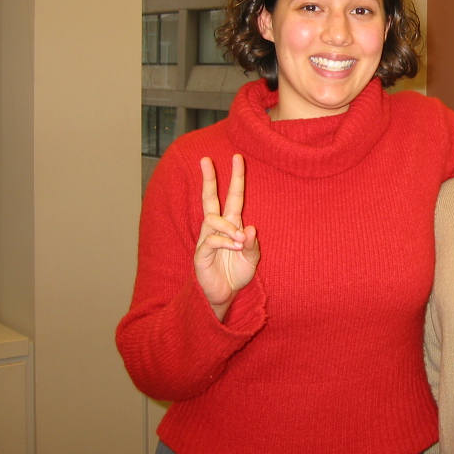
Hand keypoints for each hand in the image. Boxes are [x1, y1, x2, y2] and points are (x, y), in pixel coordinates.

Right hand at [194, 154, 258, 320]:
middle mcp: (217, 228)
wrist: (223, 296)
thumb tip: (250, 228)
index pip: (233, 196)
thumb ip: (252, 245)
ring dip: (228, 226)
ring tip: (239, 240)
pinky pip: (210, 239)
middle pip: (209, 198)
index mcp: (231, 224)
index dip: (236, 178)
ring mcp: (206, 239)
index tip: (237, 157)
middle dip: (209, 178)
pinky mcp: (200, 253)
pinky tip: (233, 247)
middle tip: (206, 159)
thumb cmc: (236, 273)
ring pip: (212, 219)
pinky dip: (224, 241)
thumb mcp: (252, 259)